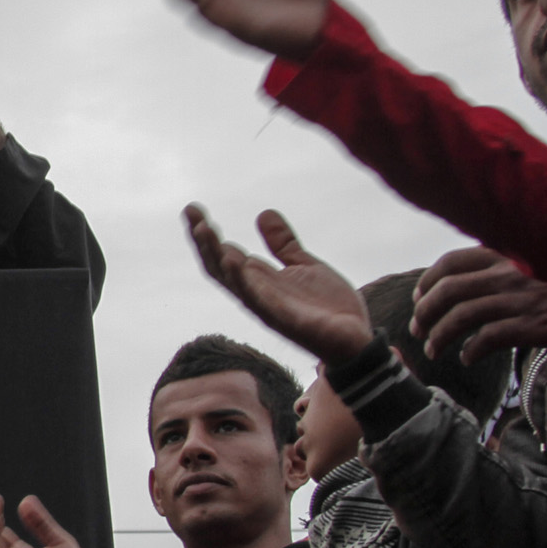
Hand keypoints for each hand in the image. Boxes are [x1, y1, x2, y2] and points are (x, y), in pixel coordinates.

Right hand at [185, 204, 374, 363]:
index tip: (193, 209)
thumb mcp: (304, 265)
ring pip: (232, 282)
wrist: (356, 339)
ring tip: (205, 230)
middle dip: (202, 240)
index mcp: (258, 281)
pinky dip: (245, 282)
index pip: (222, 255)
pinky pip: (259, 301)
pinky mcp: (286, 320)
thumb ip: (283, 244)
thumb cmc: (328, 307)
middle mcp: (256, 294)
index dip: (206, 234)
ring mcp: (268, 308)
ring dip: (216, 256)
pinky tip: (235, 261)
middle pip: (218, 266)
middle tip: (190, 212)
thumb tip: (263, 213)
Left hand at [411, 247, 546, 364]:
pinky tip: (467, 358)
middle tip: (418, 331)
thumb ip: (500, 267)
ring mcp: (520, 299)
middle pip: (448, 291)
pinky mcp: (533, 324)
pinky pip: (488, 338)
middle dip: (424, 314)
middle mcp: (508, 272)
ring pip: (461, 316)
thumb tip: (463, 286)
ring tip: (434, 351)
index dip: (427, 283)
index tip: (419, 300)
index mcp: (505, 254)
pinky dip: (470, 351)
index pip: (451, 263)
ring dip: (439, 336)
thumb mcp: (533, 263)